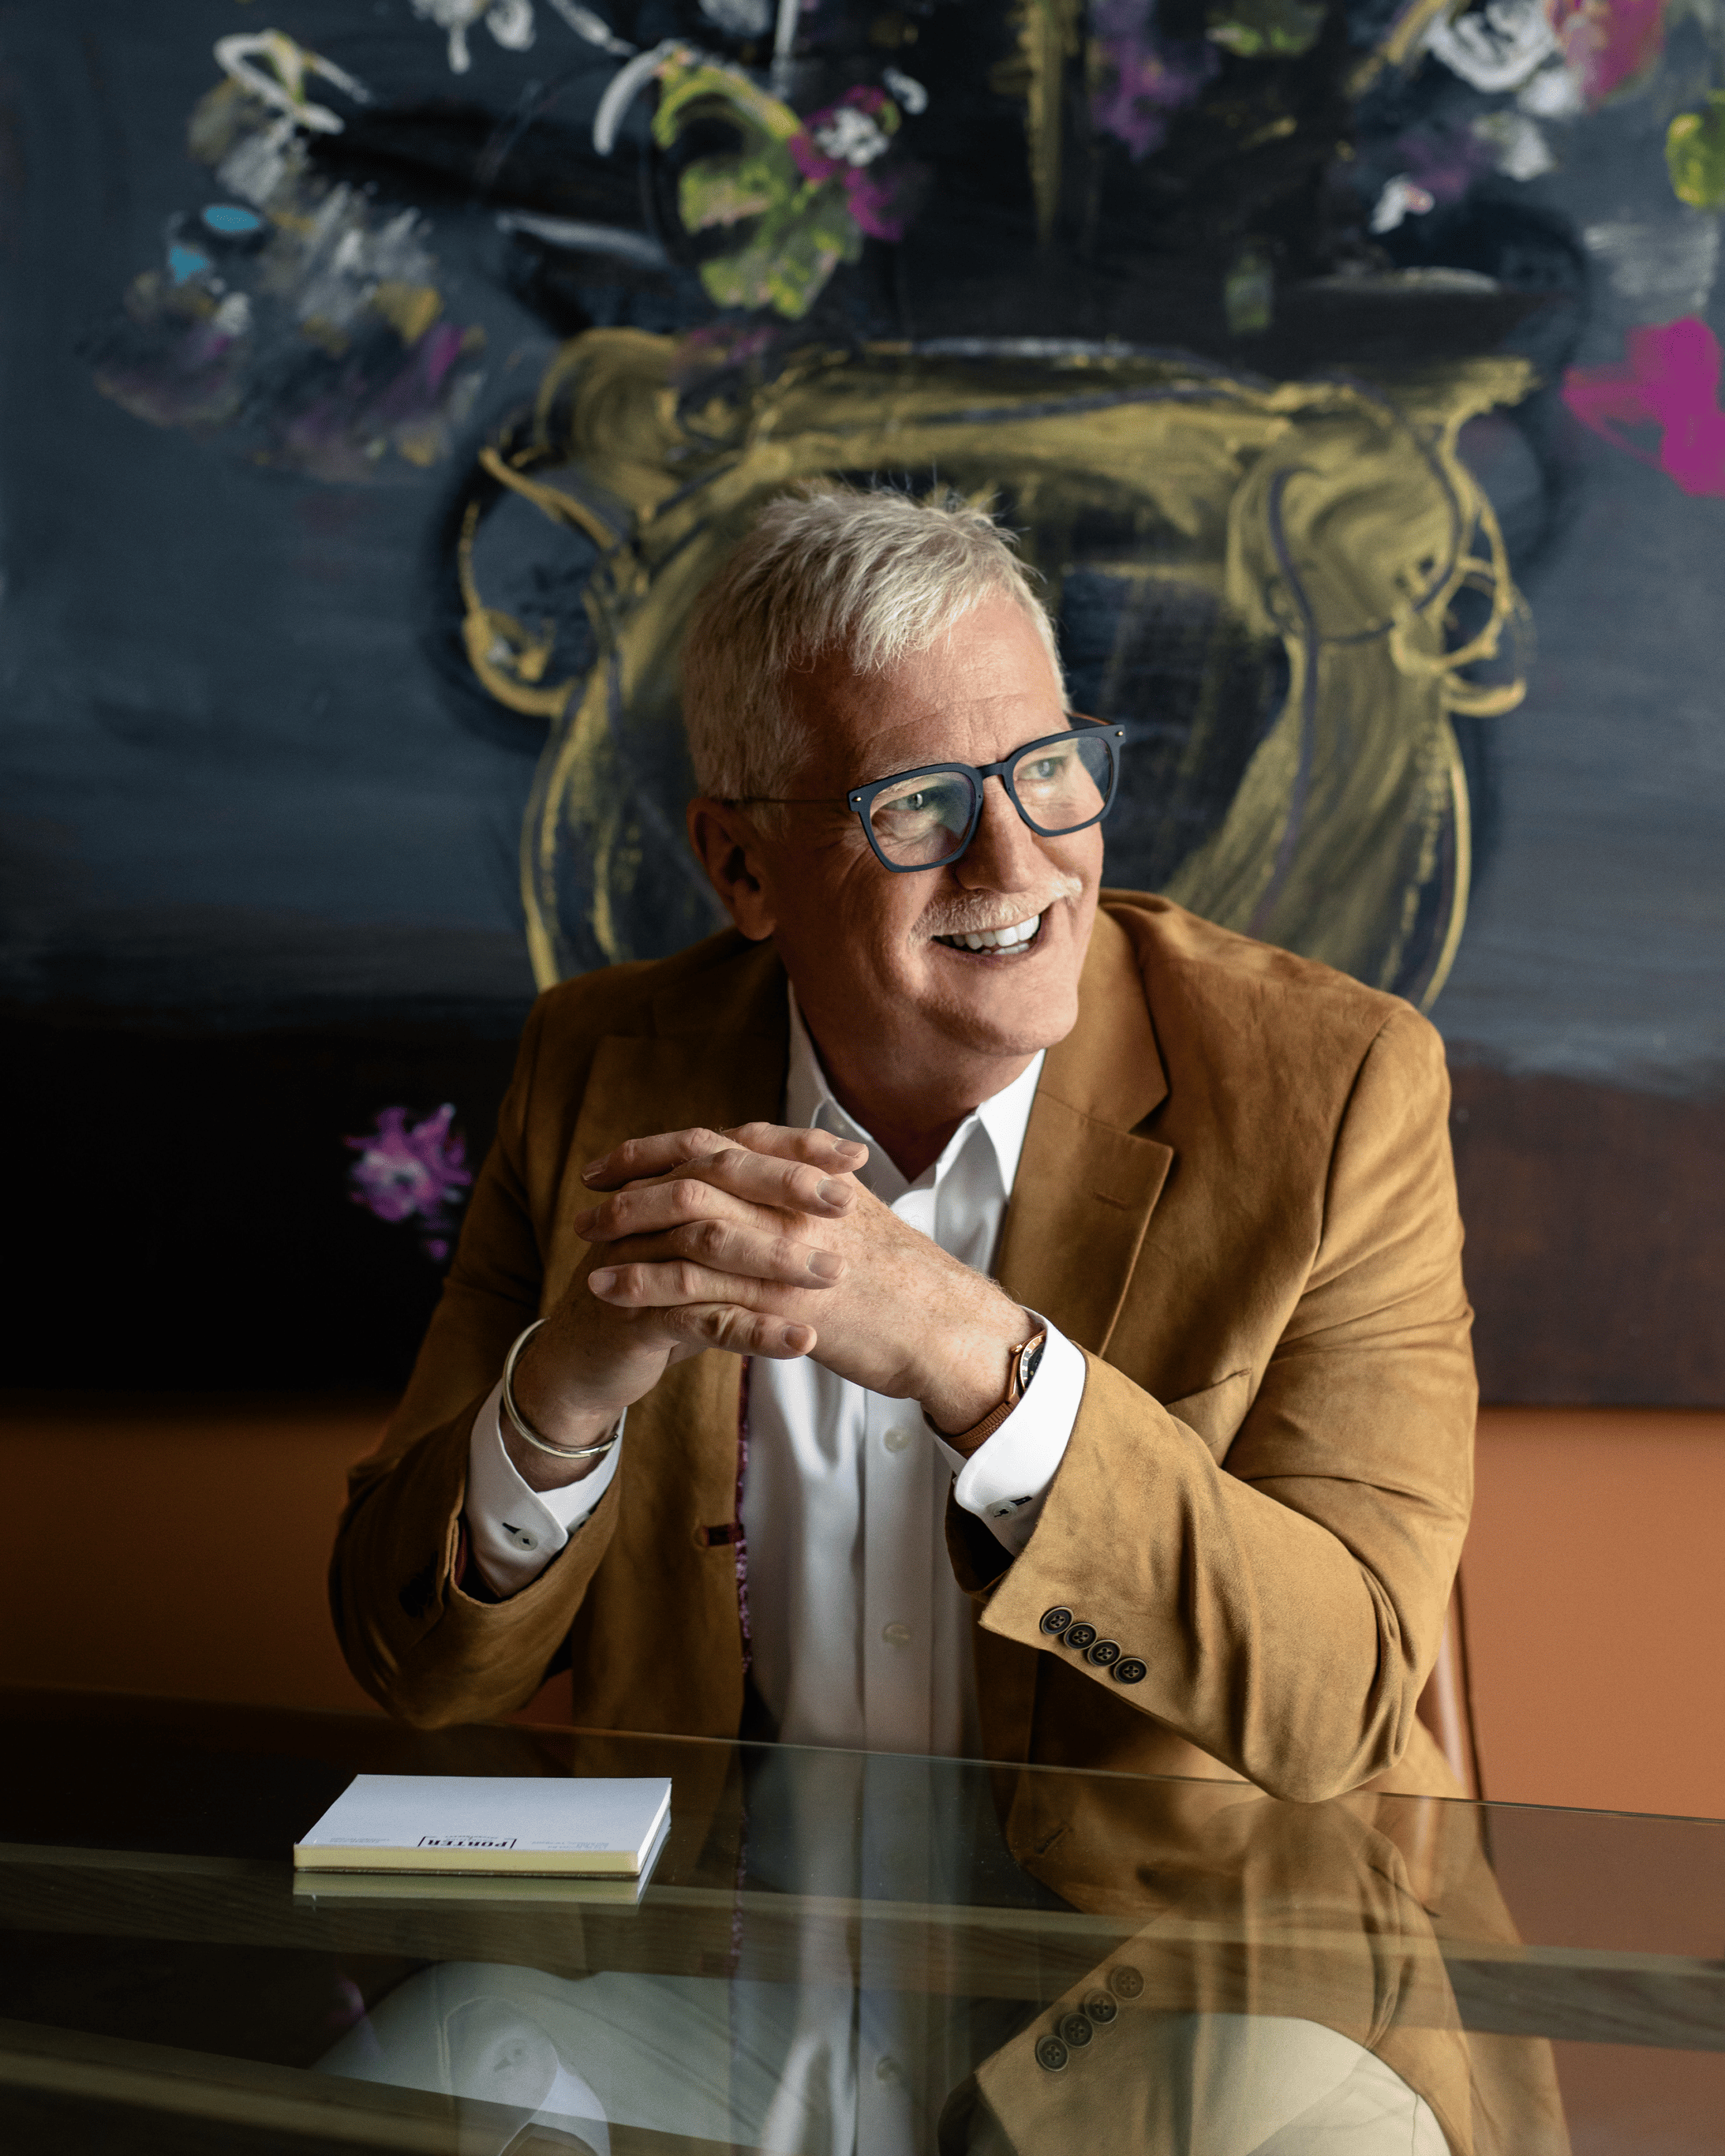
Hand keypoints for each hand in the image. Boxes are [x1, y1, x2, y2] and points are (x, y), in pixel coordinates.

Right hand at [506, 1123, 864, 1489]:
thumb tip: (817, 1187)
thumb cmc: (653, 1298)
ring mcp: (637, 1259)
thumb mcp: (697, 1250)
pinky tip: (801, 1341)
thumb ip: (742, 1215)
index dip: (794, 1148)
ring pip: (712, 1246)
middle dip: (787, 1187)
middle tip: (847, 1201)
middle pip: (721, 1179)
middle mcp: (650, 1209)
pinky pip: (701, 1319)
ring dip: (776, 1260)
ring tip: (834, 1273)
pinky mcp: (635, 1316)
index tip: (855, 1156)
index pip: (737, 1148)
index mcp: (670, 1184)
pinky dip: (754, 1331)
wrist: (580, 1365)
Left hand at [578, 1123, 1031, 1447]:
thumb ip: (811, 1195)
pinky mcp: (777, 1296)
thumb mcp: (859, 1220)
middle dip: (633, 1177)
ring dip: (627, 1225)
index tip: (618, 1157)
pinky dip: (643, 1281)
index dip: (663, 1146)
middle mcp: (793, 1197)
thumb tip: (776, 1179)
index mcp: (809, 1174)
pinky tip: (607, 1290)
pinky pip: (695, 1282)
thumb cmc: (906, 1283)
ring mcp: (785, 1243)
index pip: (722, 1141)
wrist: (945, 1328)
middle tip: (588, 1191)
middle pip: (696, 1167)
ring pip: (687, 1218)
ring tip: (583, 1240)